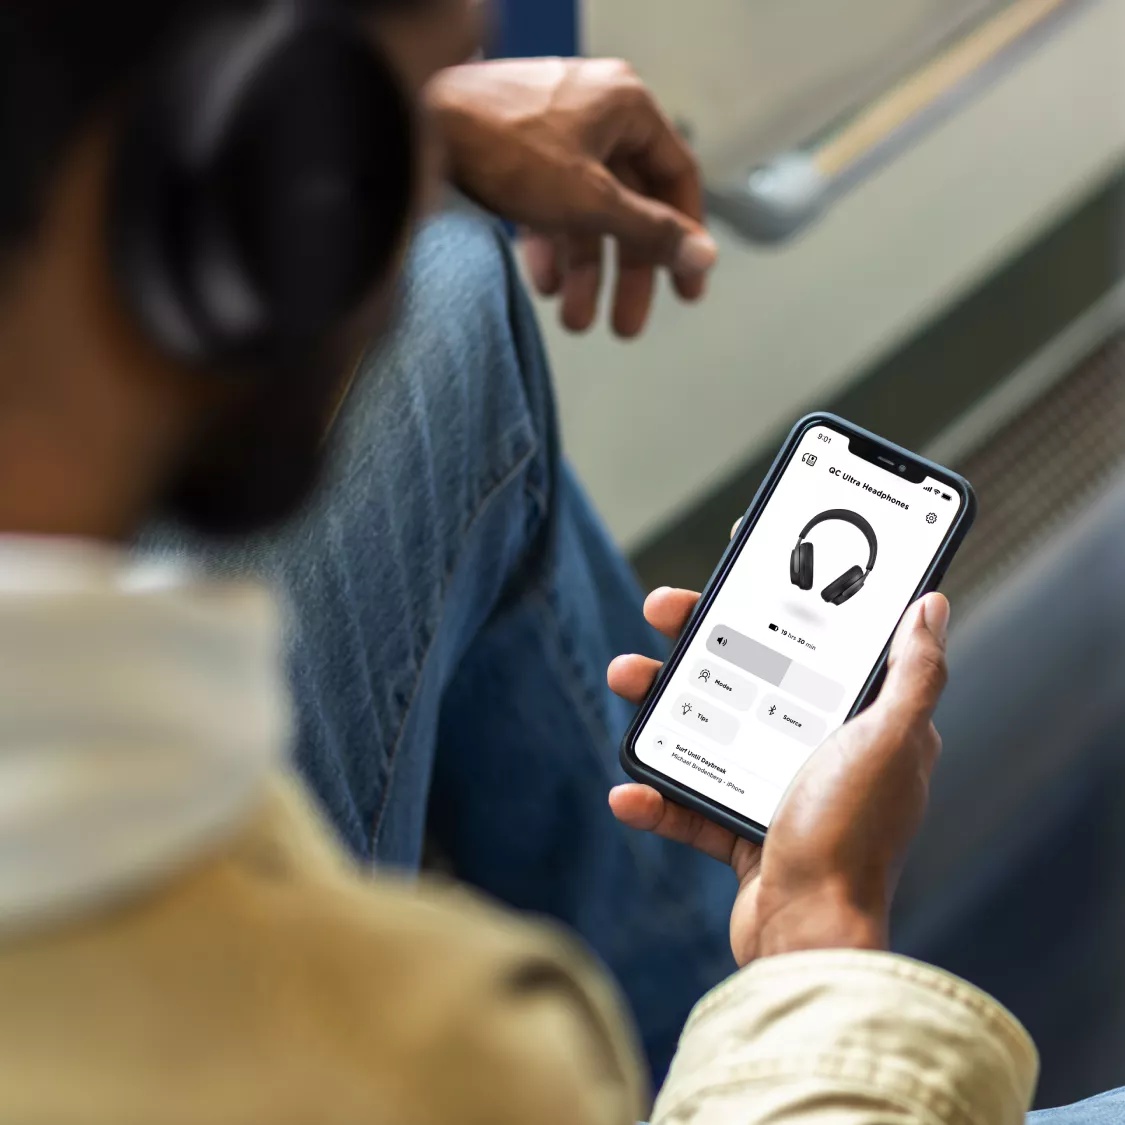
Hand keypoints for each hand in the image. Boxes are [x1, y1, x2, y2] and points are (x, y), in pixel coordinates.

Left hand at [426, 58, 717, 337]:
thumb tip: (702, 255)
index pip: (676, 178)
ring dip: (584, 271)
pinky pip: (551, 205)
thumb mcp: (590, 200)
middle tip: (627, 323)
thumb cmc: (499, 144)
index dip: (685, 237)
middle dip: (626, 272)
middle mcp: (595, 112)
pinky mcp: (518, 152)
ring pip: (587, 211)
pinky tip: (542, 284)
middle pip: (630, 204)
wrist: (415, 125)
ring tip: (574, 319)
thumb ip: (650, 231)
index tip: (687, 287)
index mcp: (626, 106)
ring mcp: (555, 131)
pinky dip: (551, 245)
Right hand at [608, 587, 949, 966]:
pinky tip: (629, 791)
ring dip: (662, 704)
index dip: (778, 599)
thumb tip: (932, 606)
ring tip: (626, 678)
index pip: (817, 642)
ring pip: (710, 728)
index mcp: (861, 723)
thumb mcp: (888, 742)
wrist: (807, 940)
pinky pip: (691, 801)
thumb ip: (913, 675)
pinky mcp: (742, 831)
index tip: (740, 565)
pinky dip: (658, 797)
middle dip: (700, 639)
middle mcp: (821, 751)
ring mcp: (777, 790)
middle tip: (662, 610)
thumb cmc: (851, 839)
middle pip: (751, 675)